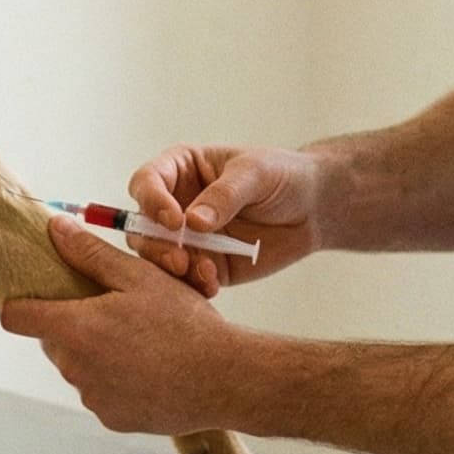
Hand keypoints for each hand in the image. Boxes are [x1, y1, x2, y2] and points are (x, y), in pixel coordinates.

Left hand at [0, 216, 245, 435]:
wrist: (225, 379)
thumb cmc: (184, 323)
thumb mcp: (139, 276)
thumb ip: (90, 253)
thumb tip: (54, 229)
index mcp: (75, 329)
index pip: (14, 316)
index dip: (16, 300)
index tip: (33, 290)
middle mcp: (75, 369)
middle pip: (51, 339)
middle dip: (70, 321)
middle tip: (111, 307)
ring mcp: (92, 398)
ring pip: (78, 365)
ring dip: (95, 350)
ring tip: (139, 337)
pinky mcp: (112, 419)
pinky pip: (100, 392)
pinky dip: (115, 378)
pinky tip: (149, 366)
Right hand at [127, 143, 320, 295]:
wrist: (312, 208)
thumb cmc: (281, 176)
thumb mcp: (255, 174)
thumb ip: (224, 195)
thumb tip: (192, 222)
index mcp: (179, 169)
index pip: (147, 182)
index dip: (152, 202)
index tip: (174, 221)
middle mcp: (175, 204)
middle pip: (142, 226)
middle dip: (155, 245)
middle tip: (179, 259)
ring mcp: (187, 238)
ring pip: (158, 257)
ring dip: (171, 268)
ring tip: (198, 272)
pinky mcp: (204, 264)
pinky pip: (186, 280)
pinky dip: (194, 285)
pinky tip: (213, 283)